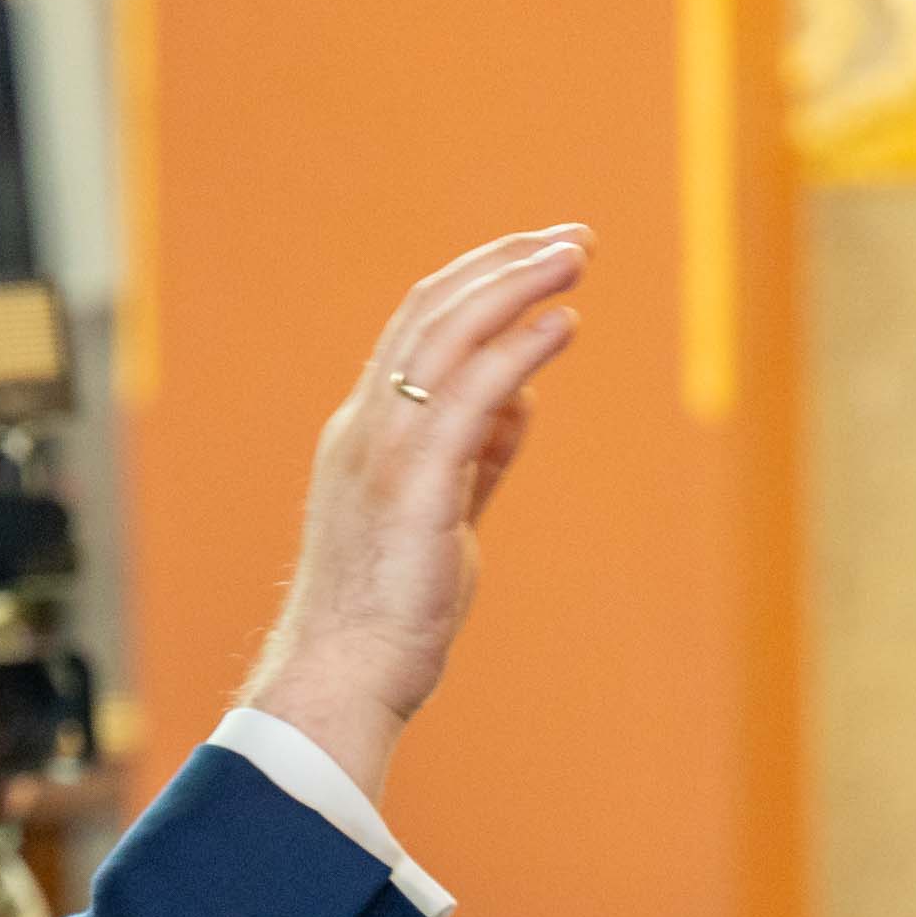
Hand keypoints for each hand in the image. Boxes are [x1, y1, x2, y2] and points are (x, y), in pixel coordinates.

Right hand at [241, 227, 591, 801]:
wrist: (341, 676)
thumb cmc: (386, 613)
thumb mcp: (441, 515)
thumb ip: (477, 455)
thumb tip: (521, 400)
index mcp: (366, 432)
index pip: (416, 329)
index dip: (477, 282)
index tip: (534, 258)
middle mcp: (367, 427)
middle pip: (432, 312)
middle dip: (504, 264)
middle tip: (572, 239)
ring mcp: (384, 452)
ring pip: (449, 337)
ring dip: (517, 286)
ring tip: (574, 257)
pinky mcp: (414, 486)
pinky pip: (470, 397)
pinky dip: (518, 352)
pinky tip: (560, 325)